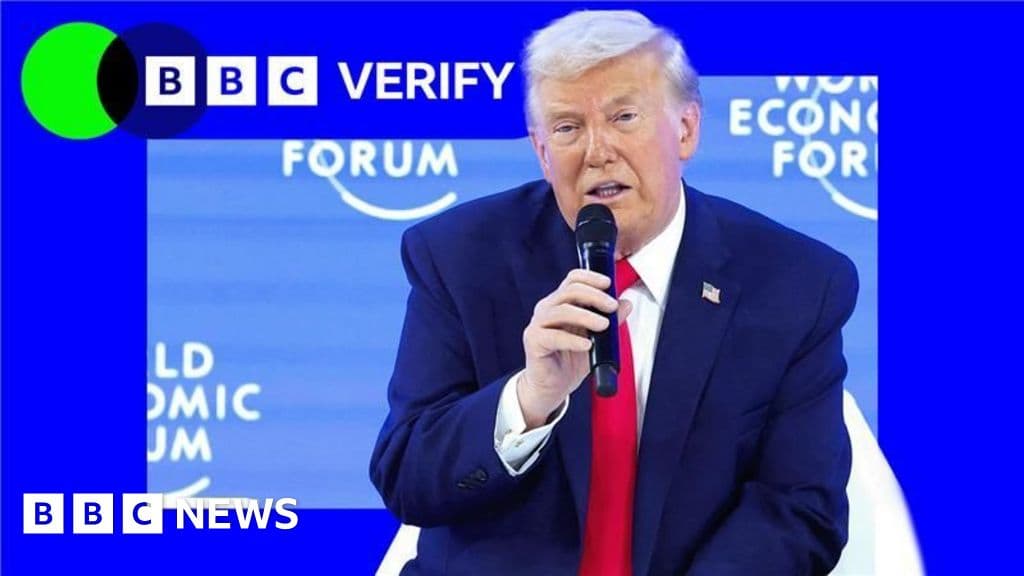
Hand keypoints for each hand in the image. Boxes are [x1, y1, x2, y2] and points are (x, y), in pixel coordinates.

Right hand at [519, 269, 632, 428]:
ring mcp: (538, 324)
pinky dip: (572, 340)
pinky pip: (553, 336)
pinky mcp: (534, 341)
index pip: (573, 279)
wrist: (553, 386)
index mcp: (561, 303)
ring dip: (586, 316)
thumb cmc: (571, 360)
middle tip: (611, 306)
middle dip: (594, 296)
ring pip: (561, 311)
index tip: (608, 283)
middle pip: (569, 291)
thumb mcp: (598, 339)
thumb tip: (626, 304)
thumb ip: (611, 321)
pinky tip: (587, 345)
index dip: (590, 277)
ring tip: (604, 325)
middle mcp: (547, 309)